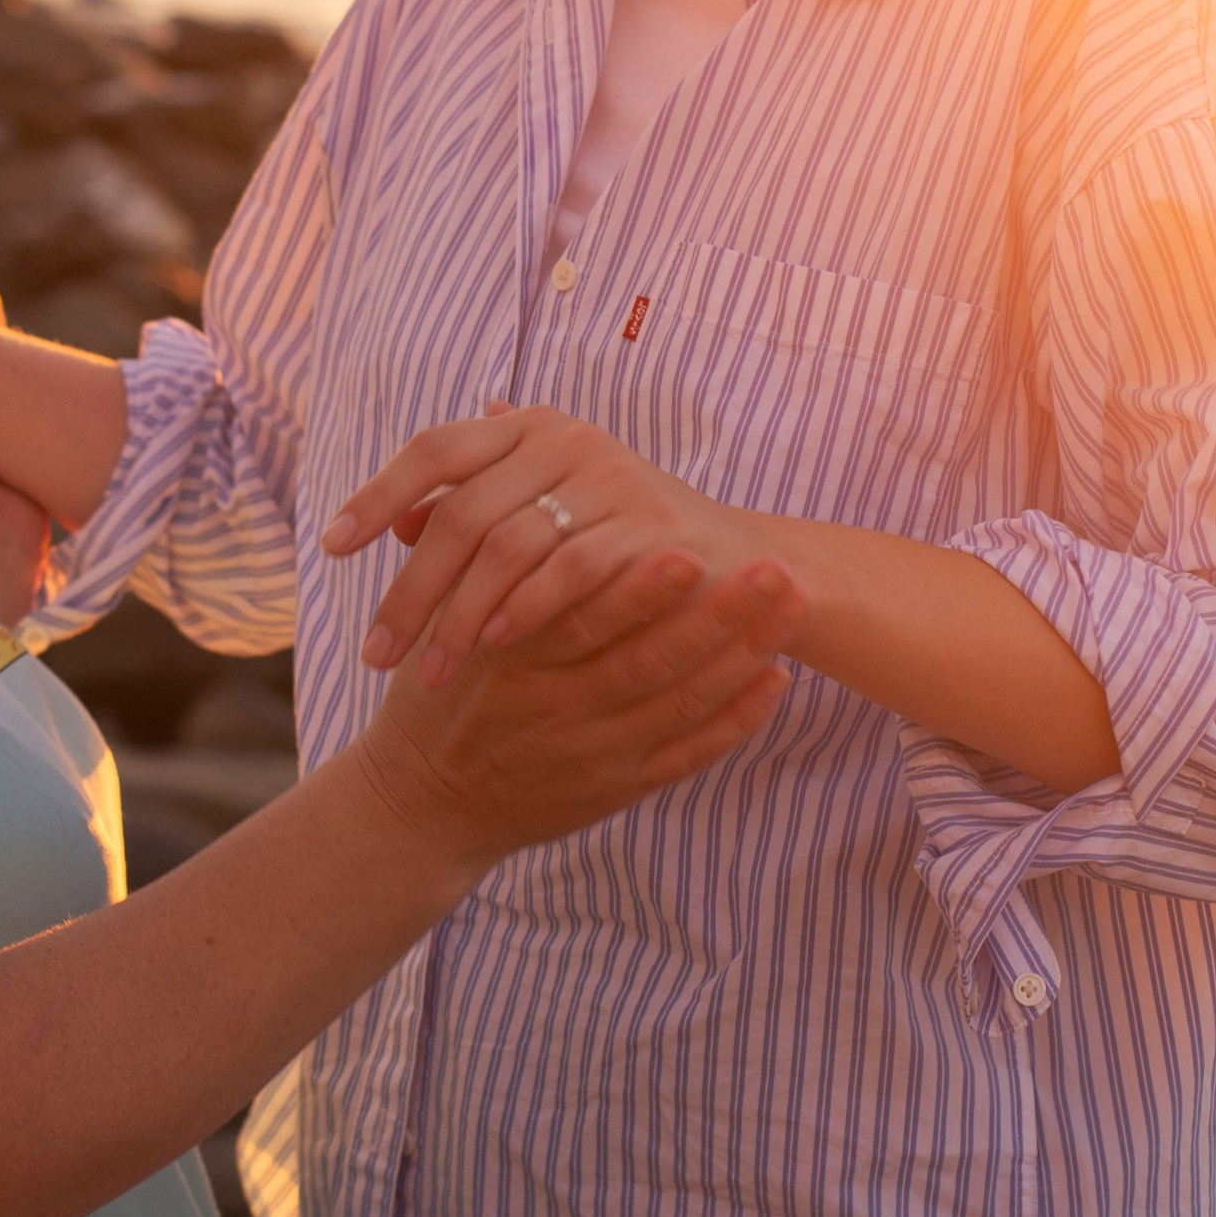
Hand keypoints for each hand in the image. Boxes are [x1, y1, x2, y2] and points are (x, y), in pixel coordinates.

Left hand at [326, 404, 770, 686]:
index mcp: (532, 428)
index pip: (437, 450)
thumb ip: (474, 512)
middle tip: (372, 652)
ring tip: (425, 671)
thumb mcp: (543, 522)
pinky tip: (488, 649)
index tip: (330, 547)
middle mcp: (567, 438)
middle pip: (460, 511)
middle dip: (410, 589)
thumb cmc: (625, 551)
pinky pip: (565, 569)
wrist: (741, 571)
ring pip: (504, 544)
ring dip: (457, 614)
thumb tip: (394, 523)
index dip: (378, 494)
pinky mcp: (647, 527)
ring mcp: (610, 477)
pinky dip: (522, 610)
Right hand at [354, 547, 799, 865]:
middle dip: (715, 616)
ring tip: (792, 611)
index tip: (689, 548)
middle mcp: (554, 708)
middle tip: (776, 572)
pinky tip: (775, 682)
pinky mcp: (614, 790)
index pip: (580, 618)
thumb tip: (498, 415)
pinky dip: (732, 722)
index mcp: (509, 658)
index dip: (638, 588)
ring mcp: (590, 753)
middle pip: (645, 661)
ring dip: (739, 657)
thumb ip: (471, 534)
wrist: (423, 801)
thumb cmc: (440, 691)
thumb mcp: (437, 616)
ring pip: (675, 705)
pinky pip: (684, 756)